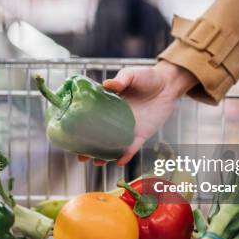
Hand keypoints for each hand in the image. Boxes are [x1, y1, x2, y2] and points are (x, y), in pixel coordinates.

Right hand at [79, 60, 197, 165]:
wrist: (167, 84)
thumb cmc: (147, 77)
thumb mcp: (131, 75)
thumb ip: (120, 80)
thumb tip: (107, 84)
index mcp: (108, 105)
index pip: (91, 119)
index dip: (81, 128)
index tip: (71, 137)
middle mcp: (116, 120)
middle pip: (99, 137)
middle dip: (90, 149)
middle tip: (81, 157)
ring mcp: (128, 128)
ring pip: (113, 146)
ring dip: (105, 156)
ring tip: (97, 163)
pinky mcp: (142, 134)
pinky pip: (133, 147)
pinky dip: (127, 155)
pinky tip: (120, 161)